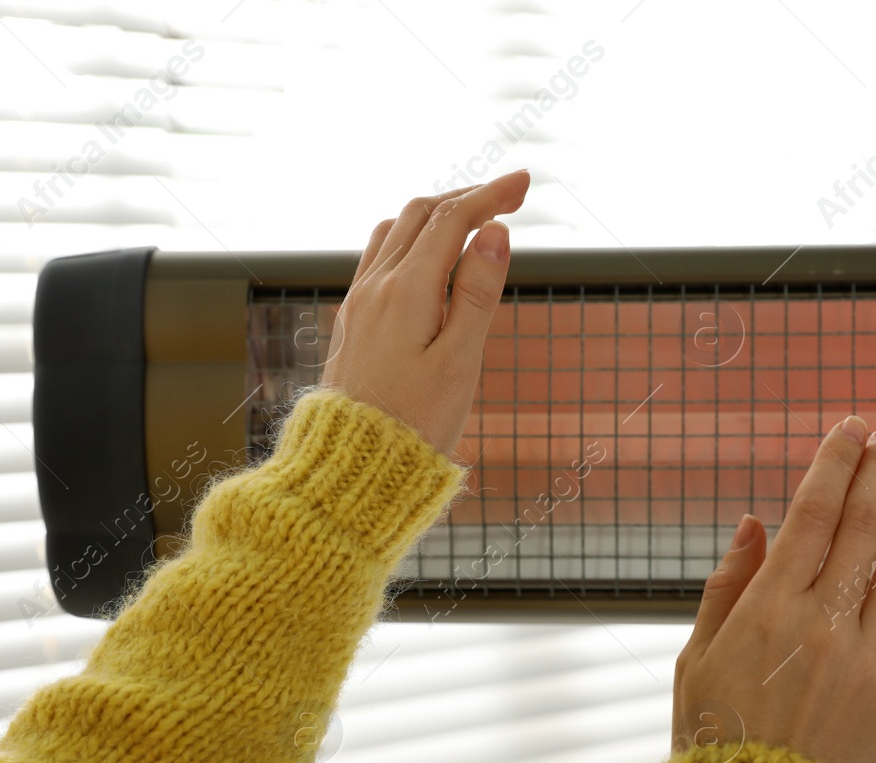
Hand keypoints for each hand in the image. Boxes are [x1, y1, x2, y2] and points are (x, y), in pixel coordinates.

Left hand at [319, 170, 531, 456]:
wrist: (351, 467)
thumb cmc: (414, 424)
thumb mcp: (460, 361)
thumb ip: (477, 294)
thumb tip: (493, 233)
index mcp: (406, 291)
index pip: (453, 220)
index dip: (491, 195)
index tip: (524, 183)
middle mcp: (375, 287)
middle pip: (420, 214)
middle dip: (465, 197)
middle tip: (507, 197)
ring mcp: (358, 303)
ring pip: (393, 231)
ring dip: (434, 215)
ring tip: (471, 222)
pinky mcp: (351, 322)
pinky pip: (378, 258)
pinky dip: (410, 240)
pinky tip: (428, 261)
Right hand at [672, 418, 875, 762]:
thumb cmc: (714, 741)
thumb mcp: (697, 659)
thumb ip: (728, 585)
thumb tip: (757, 523)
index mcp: (767, 612)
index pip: (812, 515)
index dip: (835, 464)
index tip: (849, 429)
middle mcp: (824, 625)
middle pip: (863, 526)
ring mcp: (868, 658)